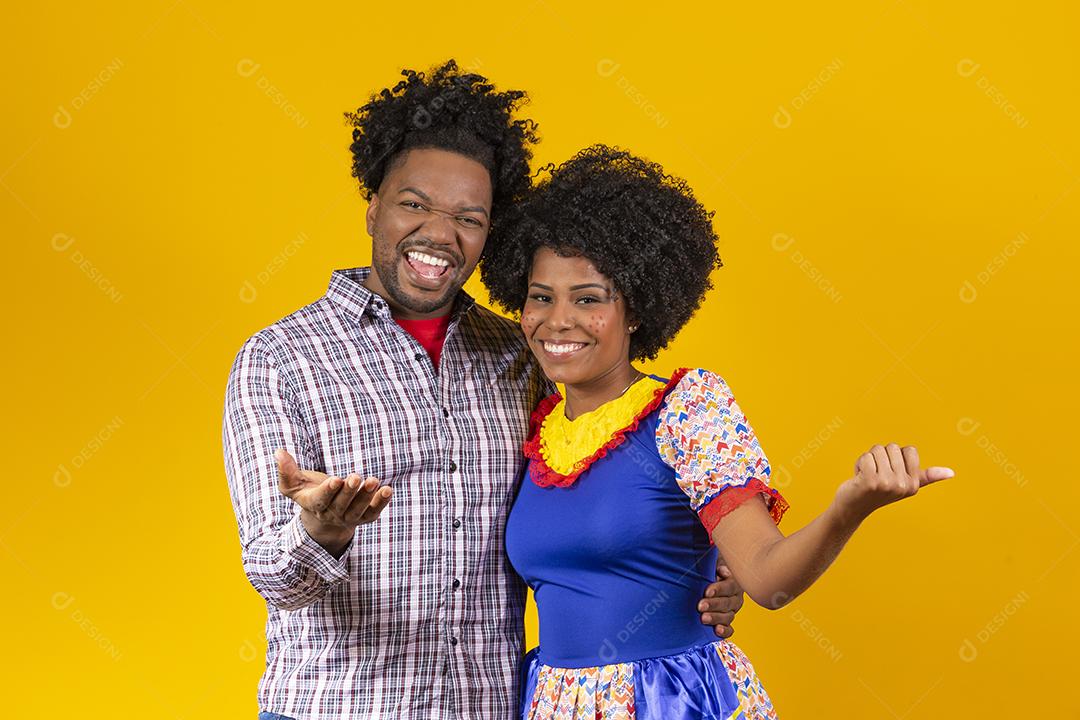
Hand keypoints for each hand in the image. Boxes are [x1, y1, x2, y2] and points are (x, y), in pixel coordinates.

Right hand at [275, 448, 392, 552]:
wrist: (324, 514)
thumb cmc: (308, 492)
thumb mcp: (293, 484)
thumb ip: (286, 470)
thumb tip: (278, 452)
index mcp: (314, 505)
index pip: (321, 500)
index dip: (328, 491)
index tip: (335, 479)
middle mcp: (332, 514)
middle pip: (341, 505)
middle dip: (349, 491)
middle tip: (356, 476)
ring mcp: (349, 517)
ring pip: (358, 510)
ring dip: (367, 496)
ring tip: (374, 481)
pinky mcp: (364, 517)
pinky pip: (373, 512)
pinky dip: (381, 502)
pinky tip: (388, 490)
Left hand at [698, 560, 744, 637]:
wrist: (707, 580)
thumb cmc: (709, 569)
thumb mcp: (714, 563)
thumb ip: (717, 564)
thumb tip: (722, 570)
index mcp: (734, 582)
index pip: (729, 586)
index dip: (719, 589)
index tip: (707, 592)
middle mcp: (735, 598)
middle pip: (727, 603)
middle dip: (713, 605)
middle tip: (700, 606)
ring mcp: (731, 611)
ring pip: (728, 616)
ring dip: (716, 618)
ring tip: (703, 618)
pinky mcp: (726, 622)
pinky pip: (729, 629)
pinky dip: (724, 631)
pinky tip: (717, 631)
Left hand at [835, 443, 953, 521]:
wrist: (852, 508)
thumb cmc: (877, 492)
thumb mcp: (904, 485)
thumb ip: (926, 477)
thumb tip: (952, 473)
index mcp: (914, 484)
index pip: (910, 450)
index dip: (895, 456)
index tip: (890, 472)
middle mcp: (904, 486)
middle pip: (893, 447)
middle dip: (881, 456)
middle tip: (875, 474)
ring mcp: (888, 484)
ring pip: (878, 449)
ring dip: (868, 459)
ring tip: (867, 475)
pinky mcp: (870, 481)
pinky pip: (866, 456)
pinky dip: (859, 463)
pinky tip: (858, 477)